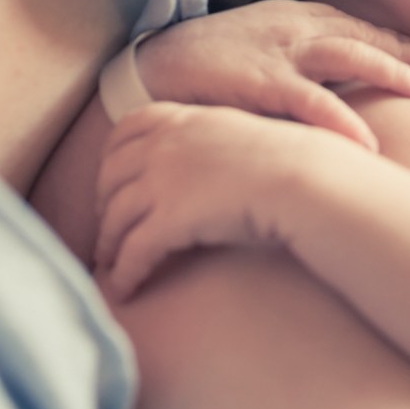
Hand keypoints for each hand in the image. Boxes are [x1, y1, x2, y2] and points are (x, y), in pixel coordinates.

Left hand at [95, 101, 340, 296]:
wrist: (305, 179)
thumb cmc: (291, 161)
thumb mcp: (242, 134)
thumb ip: (214, 140)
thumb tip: (213, 161)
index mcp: (184, 119)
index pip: (127, 129)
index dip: (110, 156)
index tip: (110, 179)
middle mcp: (165, 145)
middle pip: (111, 174)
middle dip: (103, 203)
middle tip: (108, 226)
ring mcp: (163, 181)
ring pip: (115, 216)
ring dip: (108, 243)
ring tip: (109, 262)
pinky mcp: (169, 220)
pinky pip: (133, 252)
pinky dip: (124, 273)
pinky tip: (126, 289)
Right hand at [133, 0, 409, 148]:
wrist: (147, 65)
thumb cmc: (200, 60)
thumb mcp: (251, 44)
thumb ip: (288, 54)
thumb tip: (322, 78)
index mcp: (288, 16)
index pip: (349, 23)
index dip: (387, 37)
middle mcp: (290, 27)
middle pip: (358, 34)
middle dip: (400, 49)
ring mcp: (277, 52)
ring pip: (347, 55)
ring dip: (388, 70)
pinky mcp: (259, 82)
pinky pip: (311, 101)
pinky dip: (342, 118)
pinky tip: (368, 139)